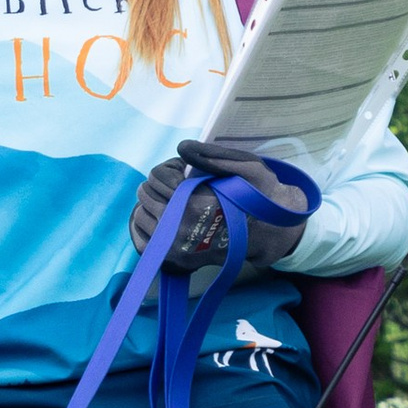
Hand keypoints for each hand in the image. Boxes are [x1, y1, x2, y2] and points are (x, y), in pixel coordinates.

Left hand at [130, 137, 311, 270]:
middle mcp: (179, 228)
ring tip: (173, 200)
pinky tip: (161, 217)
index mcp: (195, 204)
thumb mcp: (247, 167)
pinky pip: (141, 240)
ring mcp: (173, 248)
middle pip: (146, 193)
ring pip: (140, 214)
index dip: (171, 167)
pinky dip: (146, 226)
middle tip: (179, 183)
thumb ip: (213, 156)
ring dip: (153, 203)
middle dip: (160, 183)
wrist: (267, 234)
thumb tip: (182, 148)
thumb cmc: (258, 198)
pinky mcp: (173, 260)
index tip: (183, 168)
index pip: (158, 177)